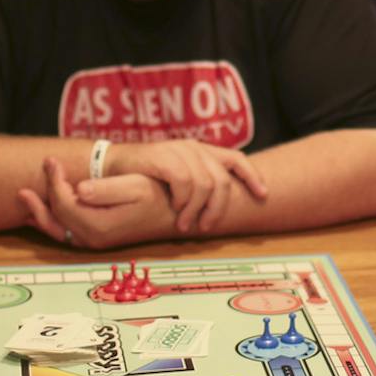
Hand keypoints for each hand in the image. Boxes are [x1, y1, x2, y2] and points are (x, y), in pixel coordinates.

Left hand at [19, 158, 179, 249]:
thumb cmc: (158, 197)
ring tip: (25, 197)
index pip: (64, 203)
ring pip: (57, 229)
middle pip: (55, 218)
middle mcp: (93, 237)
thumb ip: (105, 190)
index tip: (53, 160)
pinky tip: (43, 211)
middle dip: (41, 196)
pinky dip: (51, 221)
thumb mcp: (136, 187)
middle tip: (32, 177)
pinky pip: (66, 232)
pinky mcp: (98, 237)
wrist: (176, 215)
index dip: (54, 181)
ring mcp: (95, 240)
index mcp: (98, 224)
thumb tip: (78, 189)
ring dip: (40, 212)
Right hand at [104, 139, 268, 233]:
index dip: (253, 176)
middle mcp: (194, 148)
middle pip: (222, 180)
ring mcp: (179, 151)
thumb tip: (221, 207)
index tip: (263, 195)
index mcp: (202, 151)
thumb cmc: (147, 178)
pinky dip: (182, 199)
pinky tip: (174, 208)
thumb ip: (199, 184)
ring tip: (184, 223)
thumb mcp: (179, 177)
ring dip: (196, 209)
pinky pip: (184, 181)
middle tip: (205, 226)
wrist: (113, 166)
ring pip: (204, 184)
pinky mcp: (163, 156)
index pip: (236, 158)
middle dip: (217, 208)